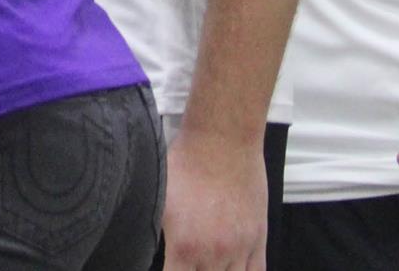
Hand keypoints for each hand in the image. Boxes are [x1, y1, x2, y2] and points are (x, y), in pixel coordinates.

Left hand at [162, 130, 266, 268]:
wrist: (222, 141)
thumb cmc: (186, 163)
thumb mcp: (158, 198)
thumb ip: (153, 230)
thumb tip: (140, 243)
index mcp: (184, 246)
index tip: (168, 268)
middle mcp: (214, 254)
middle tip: (185, 265)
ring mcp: (240, 249)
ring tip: (207, 266)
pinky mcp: (258, 239)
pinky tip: (232, 270)